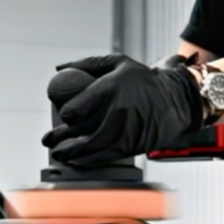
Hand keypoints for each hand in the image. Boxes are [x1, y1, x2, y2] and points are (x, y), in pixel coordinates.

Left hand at [41, 54, 203, 166]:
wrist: (174, 101)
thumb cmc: (144, 81)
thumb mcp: (118, 63)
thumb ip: (87, 64)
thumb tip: (60, 69)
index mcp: (110, 89)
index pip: (77, 108)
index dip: (66, 115)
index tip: (63, 115)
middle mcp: (115, 112)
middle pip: (79, 130)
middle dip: (59, 137)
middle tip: (49, 139)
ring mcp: (123, 131)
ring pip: (89, 147)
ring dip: (70, 153)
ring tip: (59, 153)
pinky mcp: (130, 146)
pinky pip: (103, 156)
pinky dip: (87, 161)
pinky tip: (77, 160)